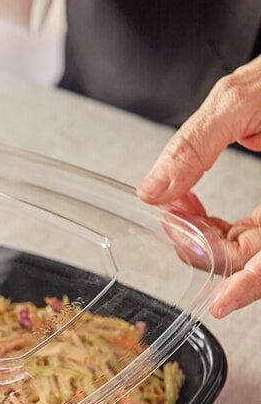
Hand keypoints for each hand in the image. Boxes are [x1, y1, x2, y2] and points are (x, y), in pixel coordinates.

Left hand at [137, 55, 260, 317]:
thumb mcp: (241, 99)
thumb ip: (196, 146)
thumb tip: (153, 190)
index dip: (250, 285)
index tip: (219, 304)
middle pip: (254, 259)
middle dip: (205, 245)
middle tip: (173, 218)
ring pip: (246, 250)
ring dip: (203, 235)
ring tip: (178, 203)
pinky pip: (246, 234)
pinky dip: (212, 226)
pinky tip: (189, 201)